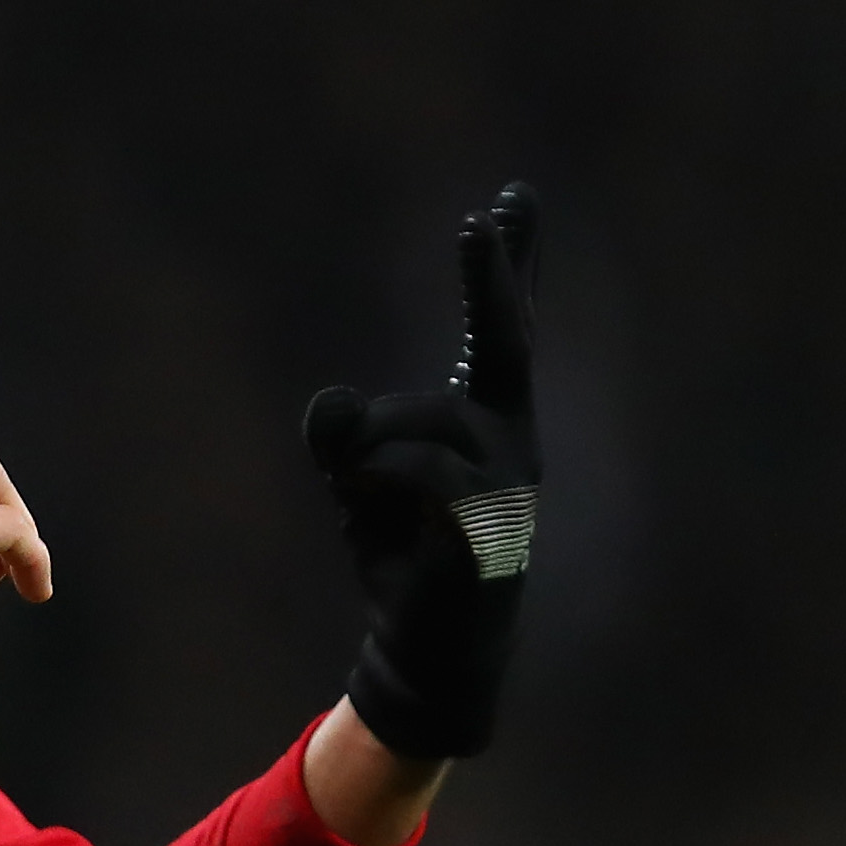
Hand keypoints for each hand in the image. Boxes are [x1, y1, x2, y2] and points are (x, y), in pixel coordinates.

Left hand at [304, 183, 540, 758]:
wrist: (424, 646)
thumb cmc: (399, 555)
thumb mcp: (356, 482)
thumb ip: (342, 435)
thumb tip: (333, 400)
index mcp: (488, 420)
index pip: (501, 330)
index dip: (510, 267)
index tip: (511, 199)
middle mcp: (511, 439)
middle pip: (503, 342)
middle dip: (494, 279)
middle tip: (482, 219)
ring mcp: (508, 480)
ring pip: (417, 422)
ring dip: (364, 454)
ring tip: (363, 502)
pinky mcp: (489, 524)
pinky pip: (416, 473)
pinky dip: (374, 484)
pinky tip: (374, 515)